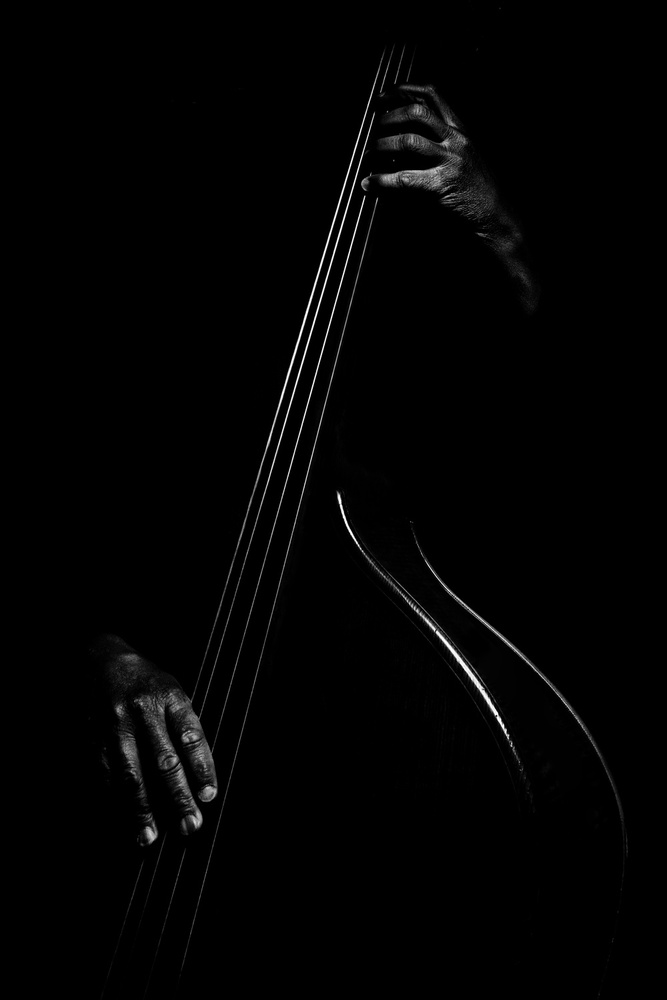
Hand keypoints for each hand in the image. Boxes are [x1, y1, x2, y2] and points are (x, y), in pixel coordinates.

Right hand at [87, 634, 216, 846]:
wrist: (101, 662)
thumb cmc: (147, 684)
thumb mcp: (173, 694)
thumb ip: (184, 729)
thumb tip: (198, 779)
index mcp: (170, 698)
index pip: (191, 737)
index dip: (202, 768)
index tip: (208, 796)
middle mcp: (143, 711)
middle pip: (164, 761)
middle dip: (178, 797)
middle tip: (189, 826)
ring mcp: (116, 725)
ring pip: (131, 774)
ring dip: (142, 810)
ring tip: (150, 836)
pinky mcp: (94, 737)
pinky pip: (106, 775)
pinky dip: (115, 802)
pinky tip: (123, 820)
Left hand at [362, 83, 539, 313]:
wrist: (496, 217)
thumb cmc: (476, 191)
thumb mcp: (461, 159)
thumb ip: (437, 145)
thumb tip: (399, 144)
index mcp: (460, 130)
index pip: (432, 94)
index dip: (403, 91)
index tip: (382, 98)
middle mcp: (456, 139)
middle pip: (416, 112)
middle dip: (387, 118)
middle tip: (372, 131)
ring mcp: (451, 161)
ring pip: (408, 141)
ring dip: (381, 147)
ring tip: (368, 157)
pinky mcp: (442, 185)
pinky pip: (405, 179)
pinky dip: (382, 181)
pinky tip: (370, 184)